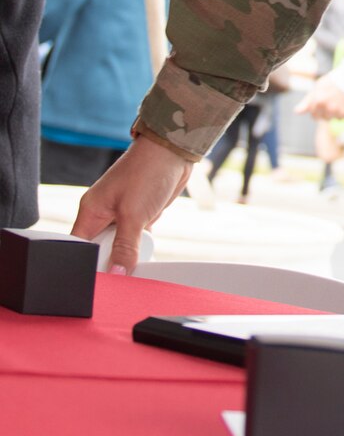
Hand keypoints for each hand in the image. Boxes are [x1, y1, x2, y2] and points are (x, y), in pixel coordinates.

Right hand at [71, 135, 191, 273]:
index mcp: (90, 212)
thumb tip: (116, 273)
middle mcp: (102, 215)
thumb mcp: (134, 215)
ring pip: (119, 246)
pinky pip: (135, 239)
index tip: (102, 281)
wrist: (172, 154)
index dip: (87, 265)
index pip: (78, 247)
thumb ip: (124, 246)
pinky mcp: (138, 216)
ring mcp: (121, 216)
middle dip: (112, 261)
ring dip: (129, 254)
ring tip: (139, 262)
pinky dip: (142, 246)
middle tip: (125, 273)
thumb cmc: (147, 174)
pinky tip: (148, 252)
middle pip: (99, 249)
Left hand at [294, 75, 343, 119]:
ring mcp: (341, 113)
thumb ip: (307, 101)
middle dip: (328, 112)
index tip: (323, 102)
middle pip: (326, 118)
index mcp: (319, 101)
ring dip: (339, 112)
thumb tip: (297, 112)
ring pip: (337, 118)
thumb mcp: (319, 87)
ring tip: (343, 99)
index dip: (317, 110)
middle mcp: (330, 109)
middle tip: (334, 100)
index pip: (314, 115)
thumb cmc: (336, 80)